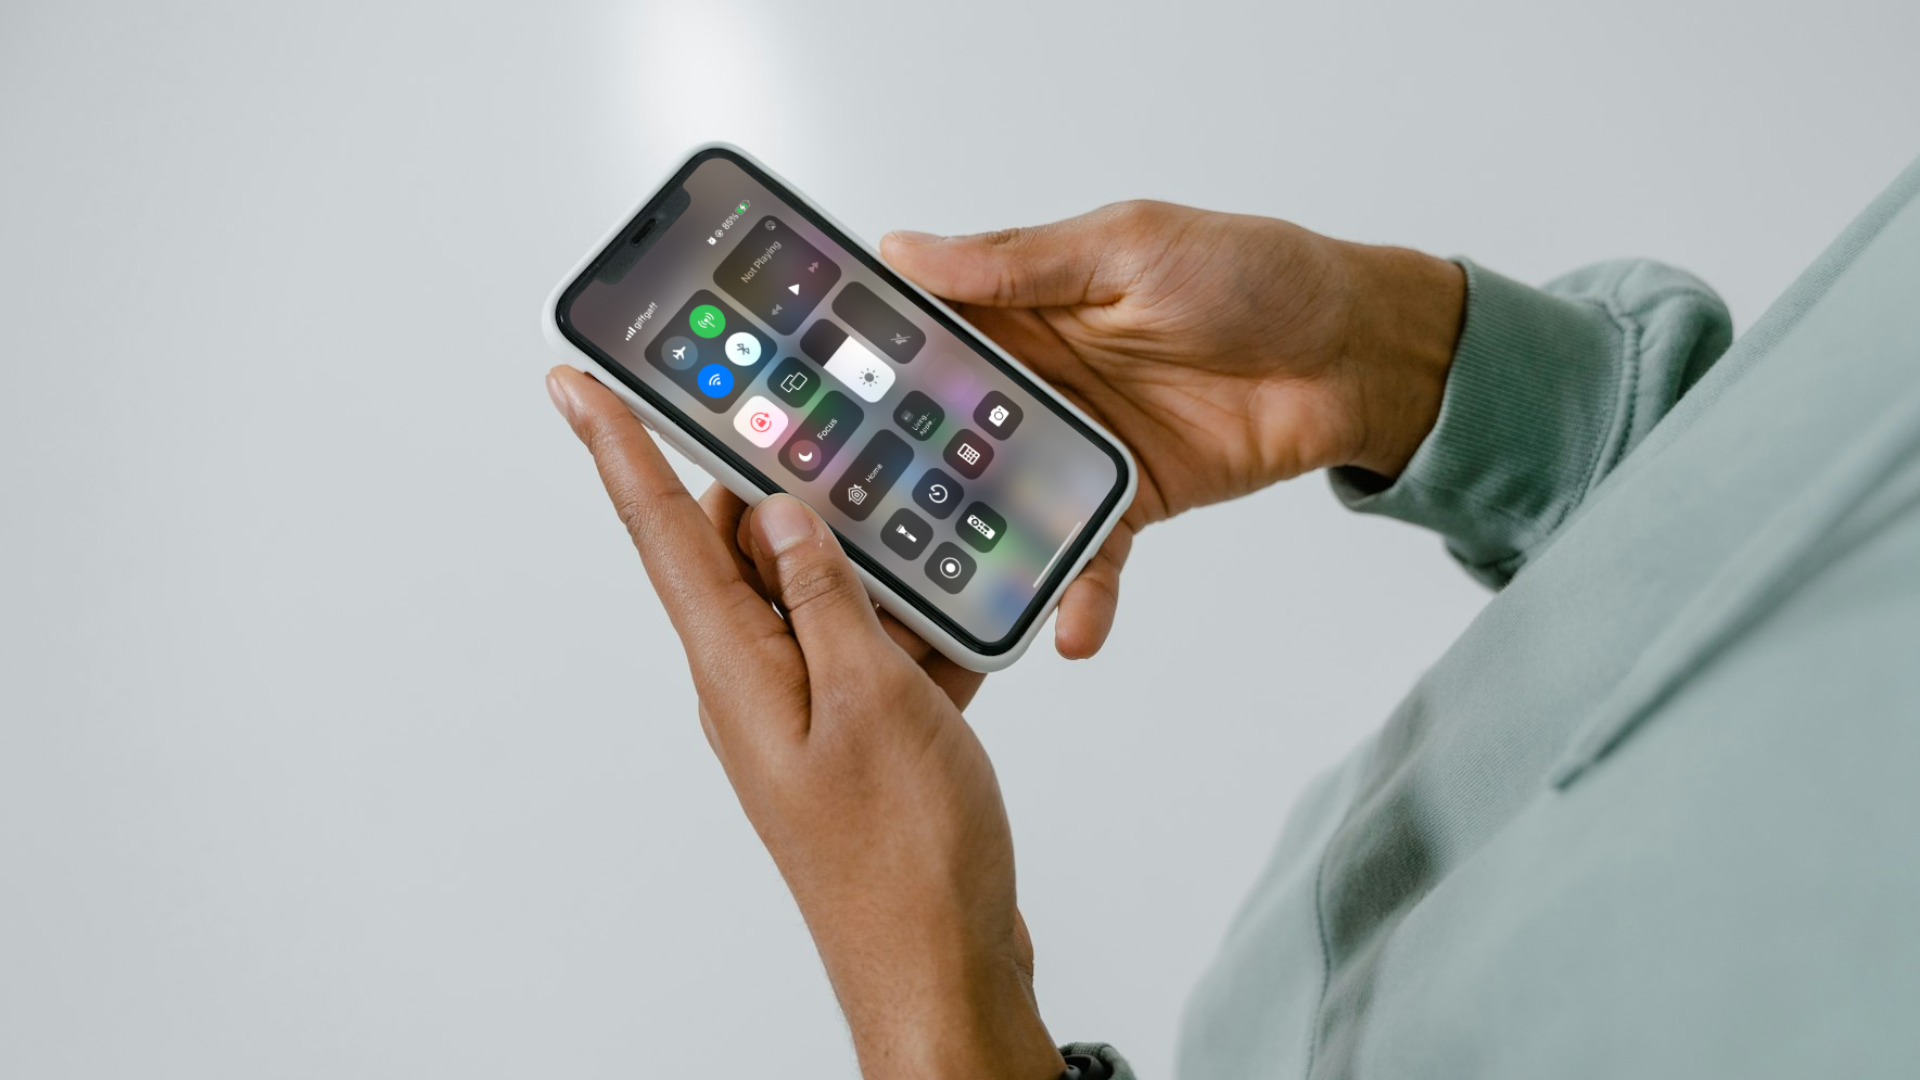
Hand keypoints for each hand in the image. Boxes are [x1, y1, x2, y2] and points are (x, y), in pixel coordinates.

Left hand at [546, 366, 1064, 1079]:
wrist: (940, 966)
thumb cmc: (902, 856)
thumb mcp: (873, 698)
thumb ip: (827, 596)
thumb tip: (778, 515)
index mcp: (737, 668)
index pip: (662, 532)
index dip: (617, 449)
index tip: (572, 382)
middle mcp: (754, 682)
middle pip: (743, 551)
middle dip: (779, 485)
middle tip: (809, 421)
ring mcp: (804, 710)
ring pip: (820, 596)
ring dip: (865, 562)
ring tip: (914, 527)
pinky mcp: (853, 736)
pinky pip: (869, 650)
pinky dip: (910, 626)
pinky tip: (962, 613)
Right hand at [883, 203, 1465, 656]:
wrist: (1356, 353)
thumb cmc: (1253, 274)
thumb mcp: (1129, 249)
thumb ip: (1021, 263)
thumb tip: (905, 250)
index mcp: (1022, 310)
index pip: (920, 339)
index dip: (861, 367)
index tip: (798, 404)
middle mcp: (1033, 386)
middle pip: (940, 439)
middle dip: (890, 480)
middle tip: (834, 530)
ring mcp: (1075, 453)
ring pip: (996, 510)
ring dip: (964, 551)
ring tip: (930, 602)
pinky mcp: (1125, 506)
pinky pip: (1085, 559)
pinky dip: (1077, 597)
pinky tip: (1067, 631)